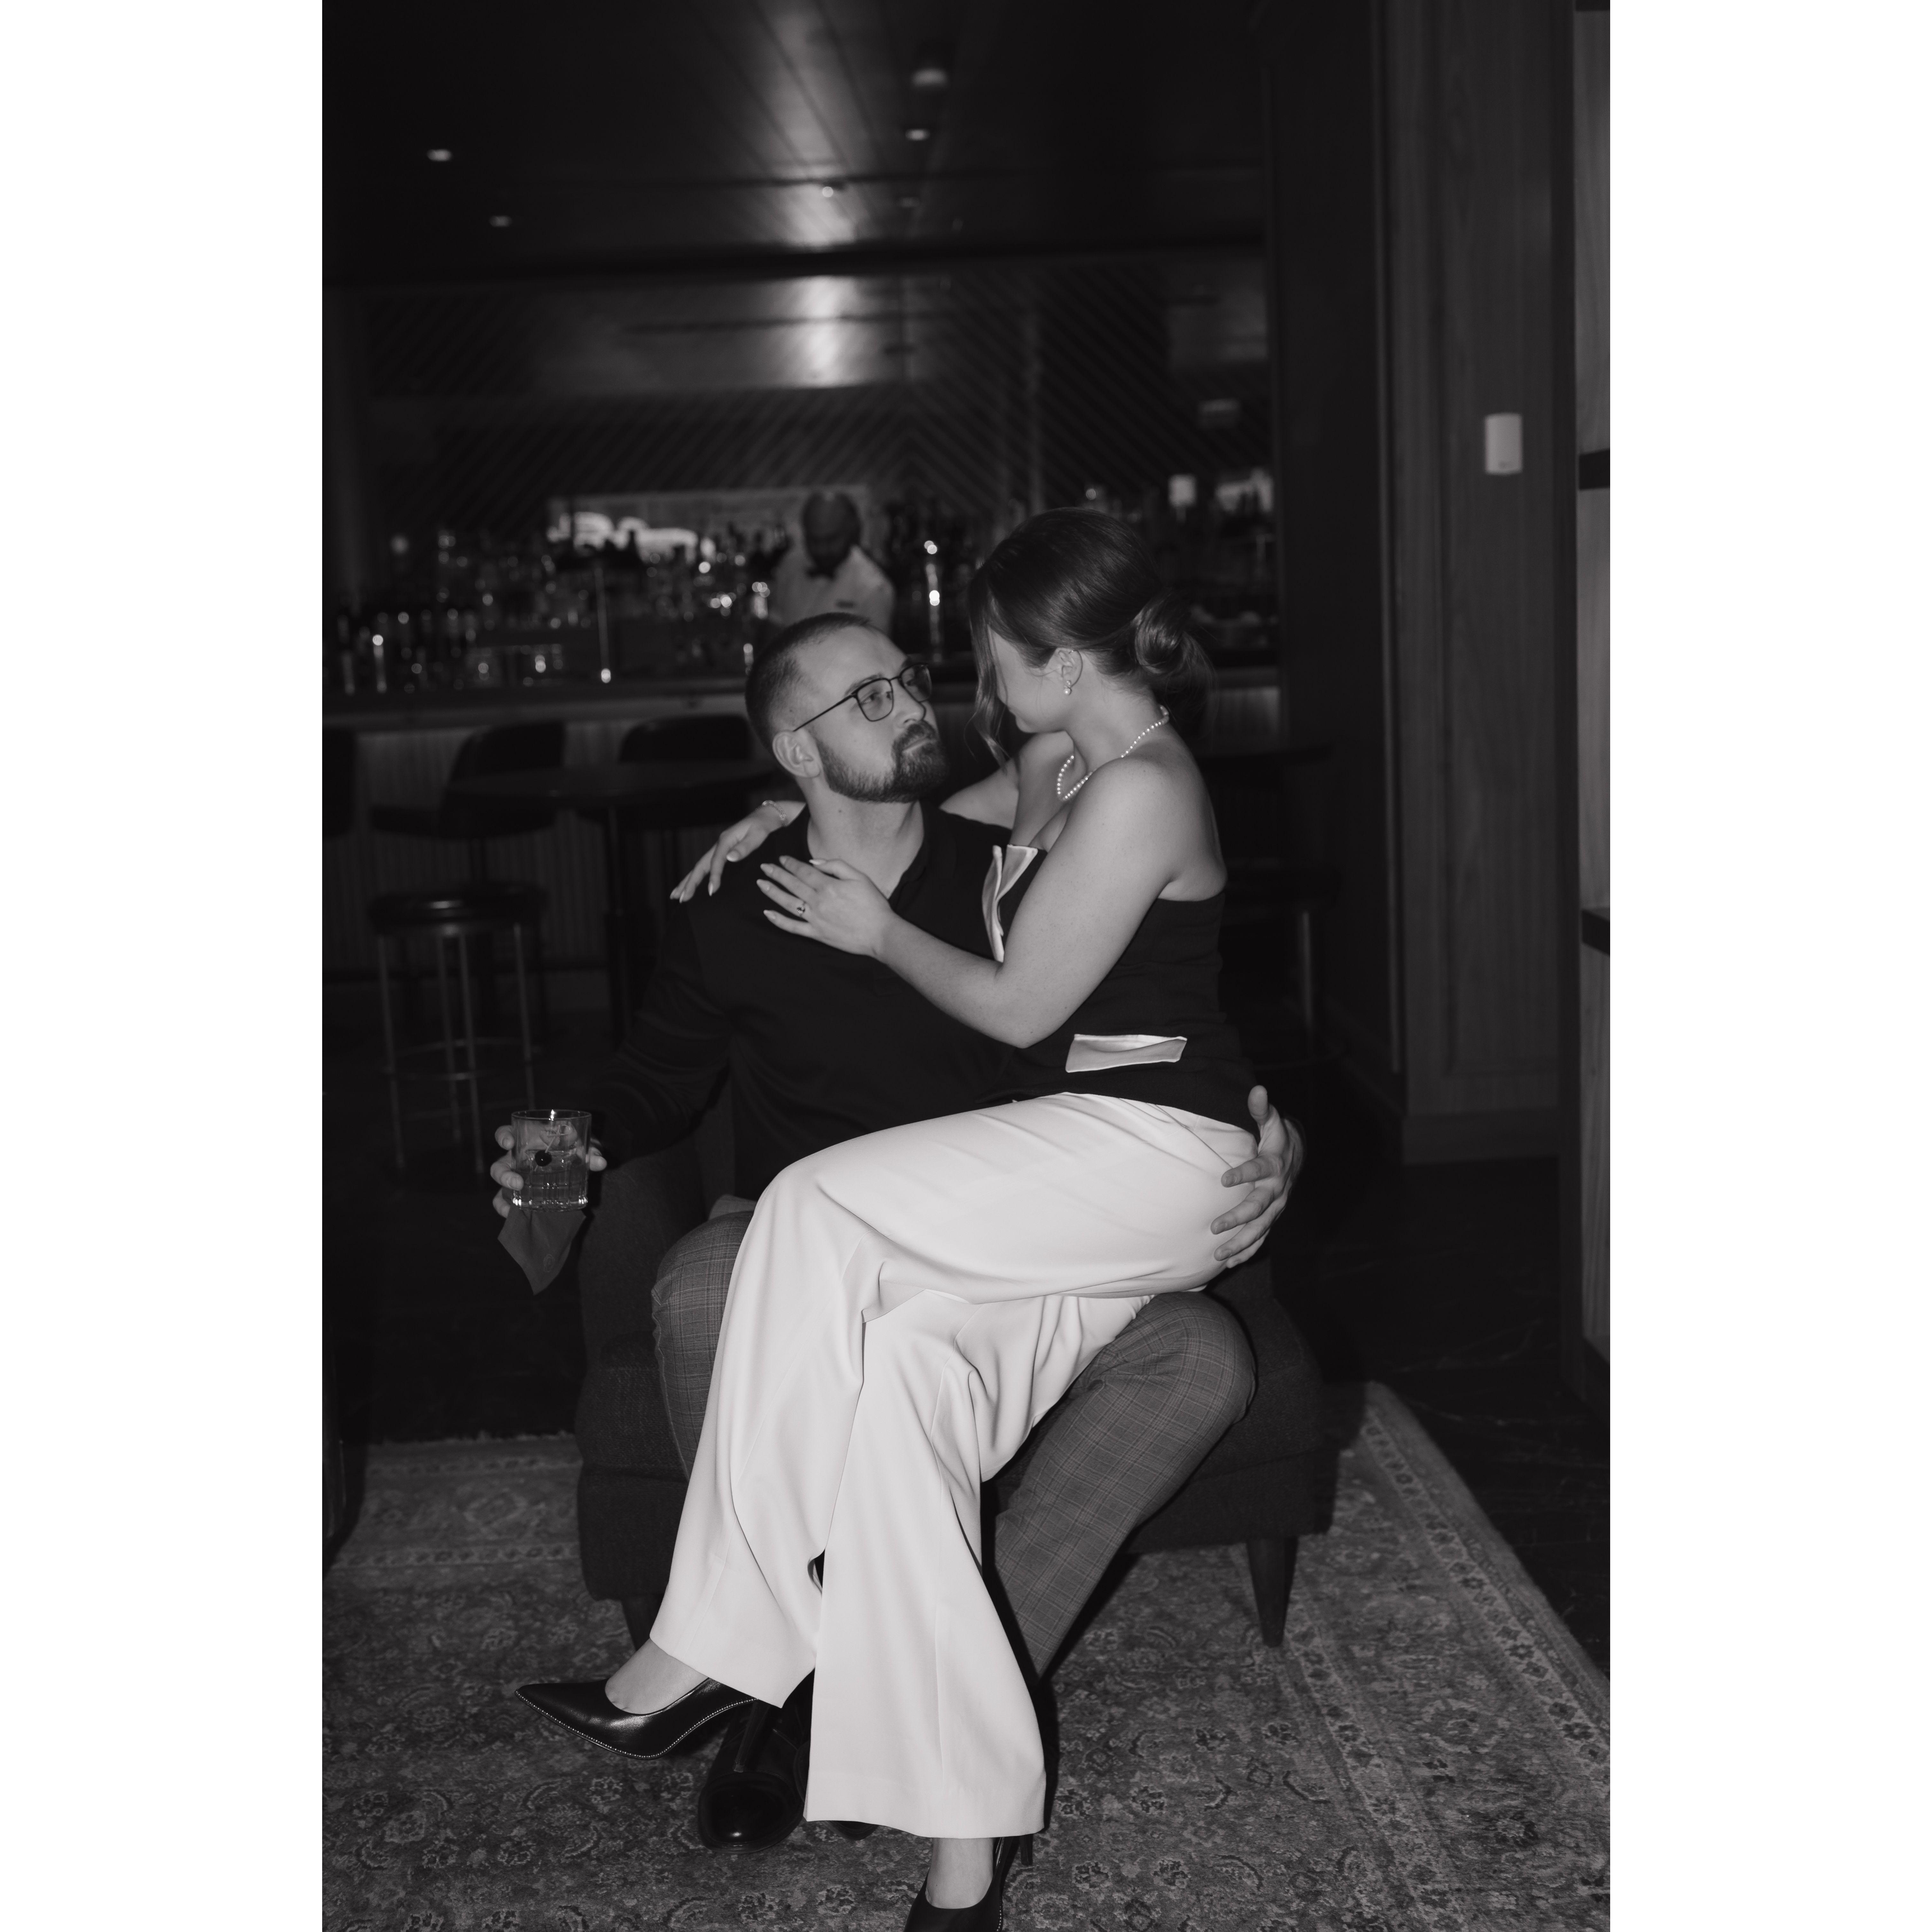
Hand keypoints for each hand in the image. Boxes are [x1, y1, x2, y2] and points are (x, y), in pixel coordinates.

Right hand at [490, 1122, 607, 1218]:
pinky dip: (508, 1210)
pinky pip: (508, 1202)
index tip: (508, 1143)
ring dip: (505, 1198)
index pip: (505, 1133)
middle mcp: (516, 1159)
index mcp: (525, 1140)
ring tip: (514, 1207)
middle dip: (504, 1175)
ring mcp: (517, 1177)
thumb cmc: (571, 1145)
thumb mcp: (580, 1143)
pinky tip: (515, 1217)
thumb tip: (601, 1162)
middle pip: (499, 1167)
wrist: (574, 1158)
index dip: (503, 1137)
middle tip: (518, 1182)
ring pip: (501, 1188)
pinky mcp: (521, 1193)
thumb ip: (589, 1150)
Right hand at [671, 800, 799, 900]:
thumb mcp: (757, 835)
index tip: (711, 891)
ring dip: (688, 881)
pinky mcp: (722, 853)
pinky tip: (692, 886)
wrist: (766, 817)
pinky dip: (697, 877)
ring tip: (677, 895)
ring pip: (700, 867)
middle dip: (690, 882)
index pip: (716, 861)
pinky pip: (706, 866)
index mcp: (726, 840)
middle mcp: (719, 845)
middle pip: (700, 865)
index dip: (713, 876)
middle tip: (682, 898)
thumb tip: (730, 858)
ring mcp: (719, 849)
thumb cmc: (763, 826)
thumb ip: (744, 847)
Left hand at [756, 855, 894, 956]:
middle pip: (792, 884)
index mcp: (828, 886)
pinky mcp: (816, 934)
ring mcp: (815, 919)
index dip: (790, 864)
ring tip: (761, 884)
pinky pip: (793, 927)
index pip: (803, 871)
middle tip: (764, 867)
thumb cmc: (873, 904)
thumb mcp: (860, 877)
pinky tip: (767, 914)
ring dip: (773, 893)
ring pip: (787, 903)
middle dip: (776, 874)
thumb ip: (836, 866)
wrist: (880, 933)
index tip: (781, 859)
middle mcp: (818, 901)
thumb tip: (813, 862)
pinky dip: (779, 921)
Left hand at [1208, 1085, 1304, 1264]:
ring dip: (1240, 1243)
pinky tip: (1230, 1263)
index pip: (1259, 1169)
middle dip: (1238, 1218)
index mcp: (1275, 1165)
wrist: (1297, 1154)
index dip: (1244, 1173)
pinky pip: (1261, 1237)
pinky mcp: (1272, 1216)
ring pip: (1259, 1228)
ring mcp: (1276, 1206)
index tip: (1224, 1179)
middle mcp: (1277, 1190)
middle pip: (1258, 1207)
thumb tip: (1257, 1088)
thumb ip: (1261, 1108)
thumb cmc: (1277, 1136)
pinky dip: (1247, 1251)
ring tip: (1219, 1255)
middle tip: (1215, 1226)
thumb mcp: (1271, 1120)